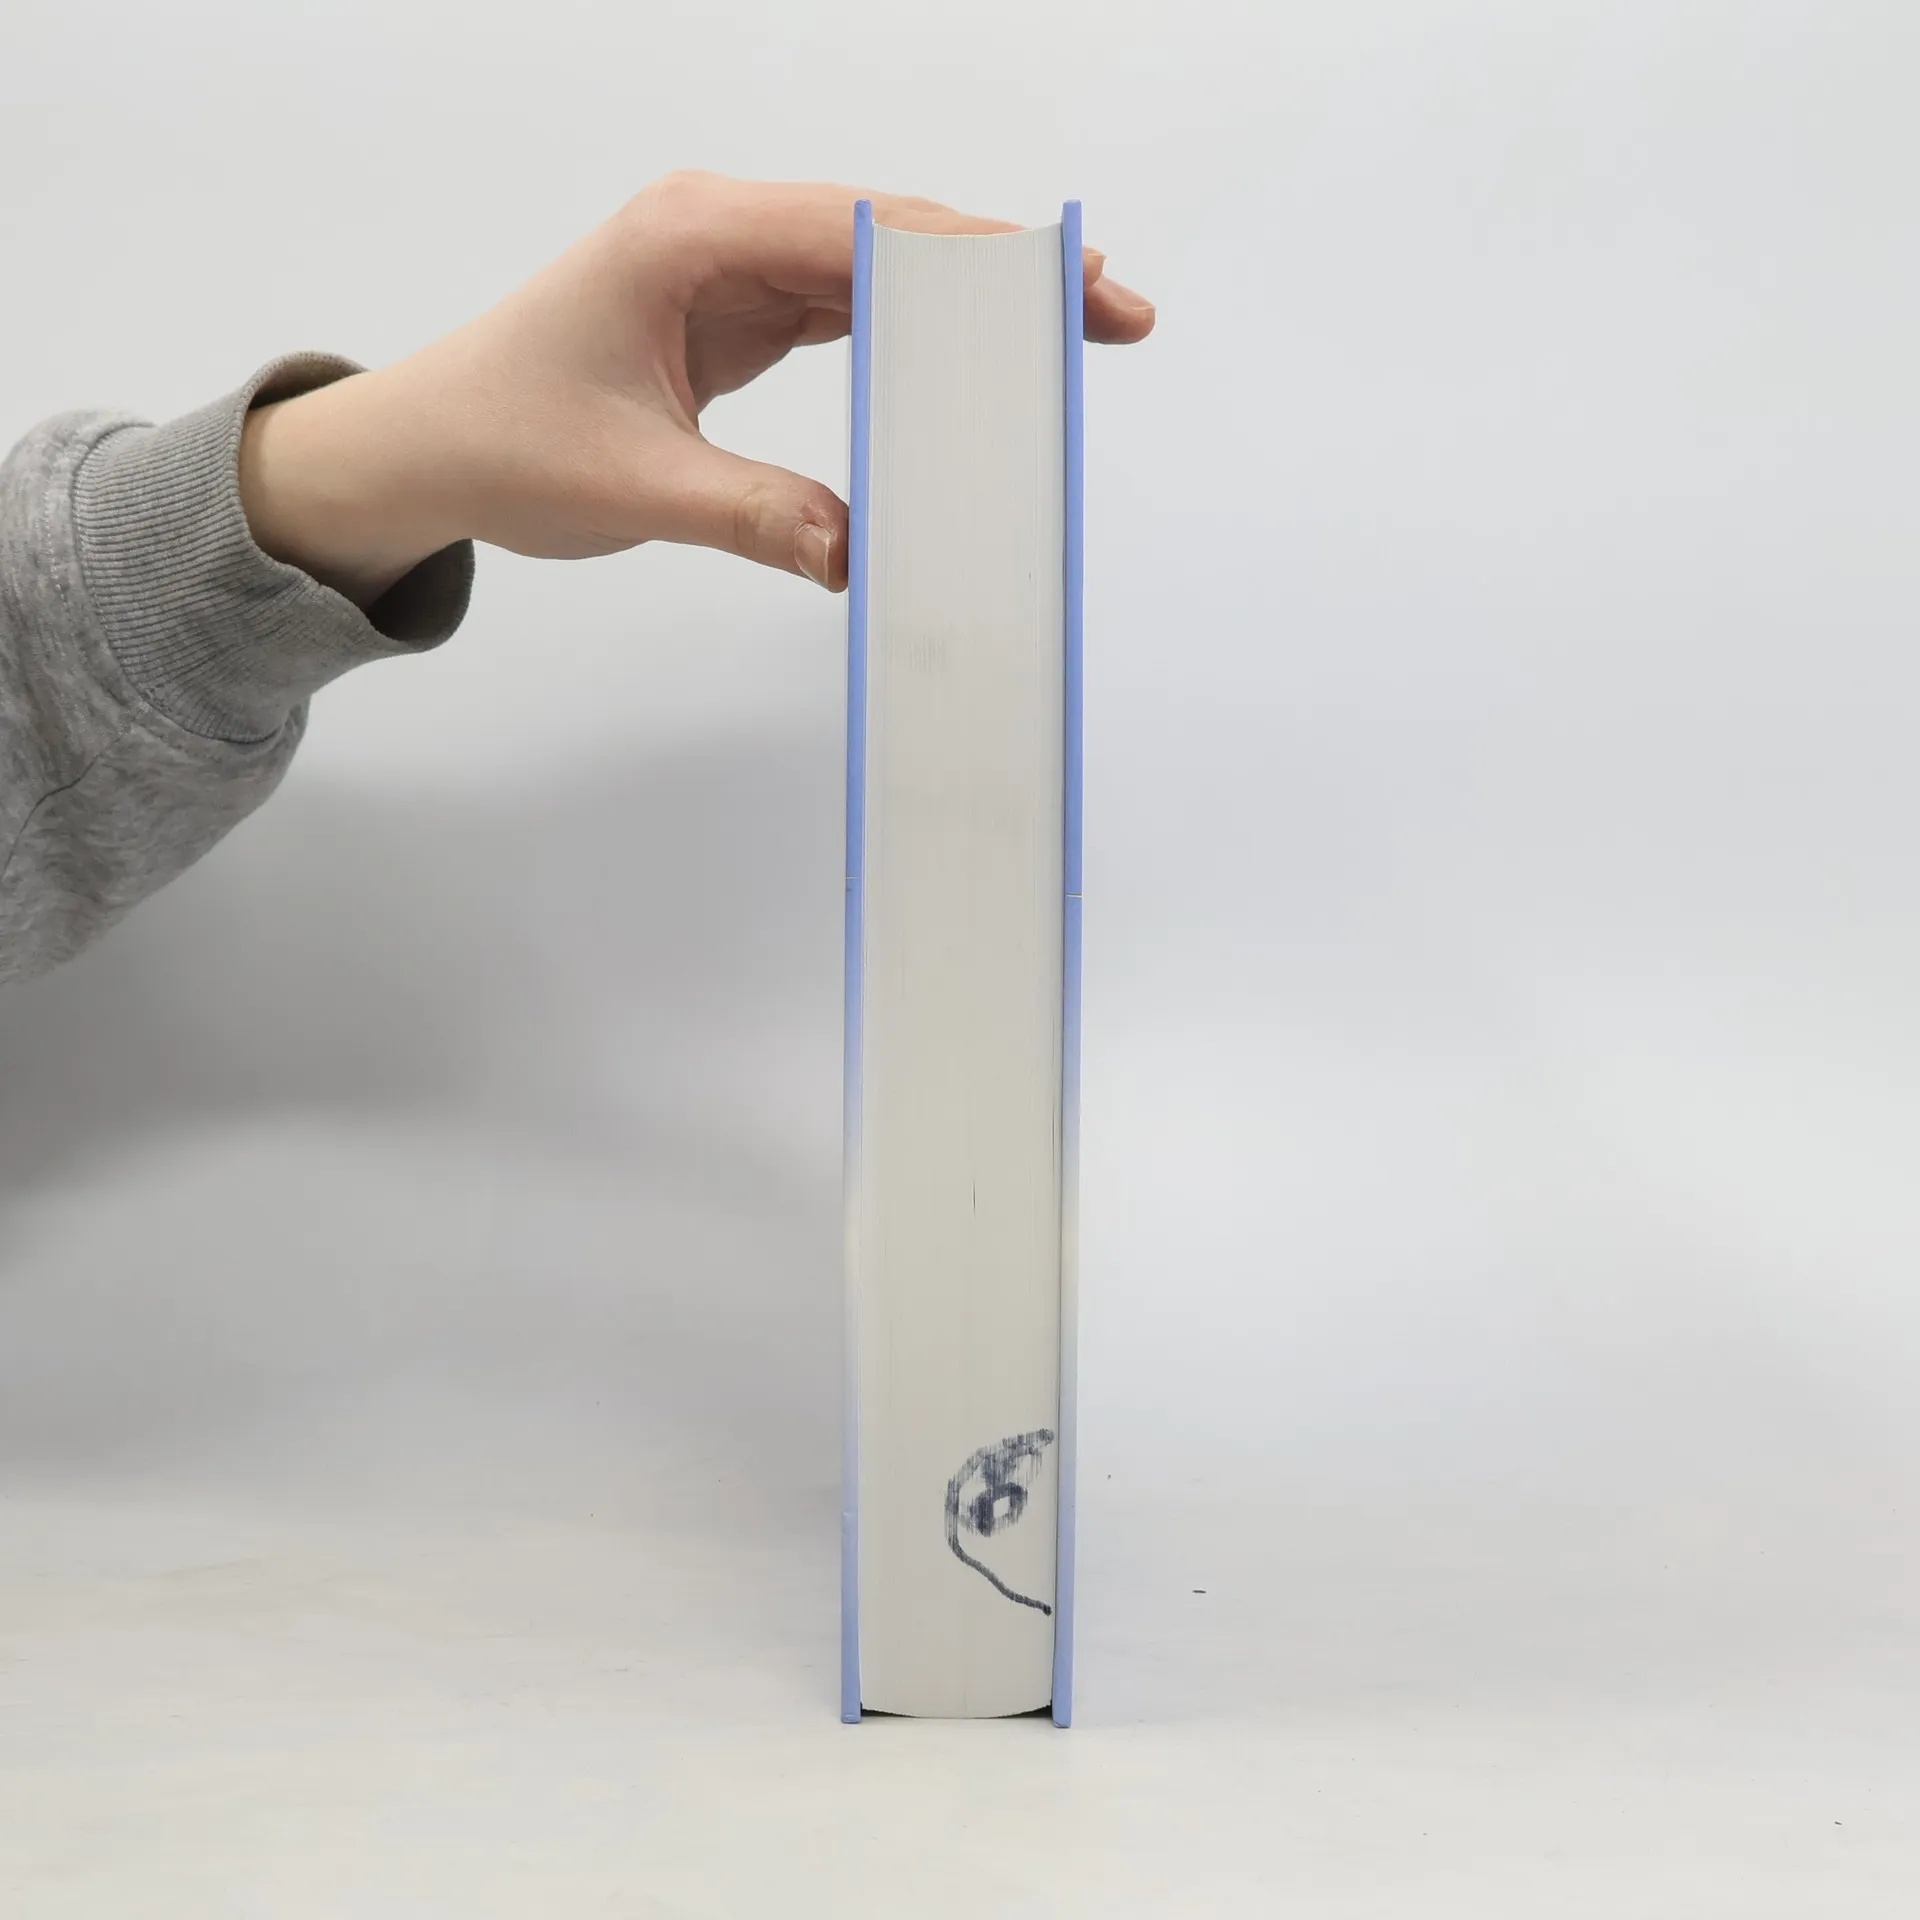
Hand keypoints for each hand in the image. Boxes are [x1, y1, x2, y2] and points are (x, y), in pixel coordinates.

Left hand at [238, 172, 1154, 607]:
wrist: (428, 446)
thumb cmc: (501, 440)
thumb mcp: (633, 488)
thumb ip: (755, 514)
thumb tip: (861, 556)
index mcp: (688, 235)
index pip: (860, 230)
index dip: (972, 256)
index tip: (1060, 279)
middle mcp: (715, 231)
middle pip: (889, 233)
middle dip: (998, 269)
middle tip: (1105, 304)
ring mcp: (729, 265)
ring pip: (878, 266)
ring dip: (968, 298)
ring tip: (1068, 326)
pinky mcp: (734, 310)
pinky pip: (846, 306)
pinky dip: (915, 329)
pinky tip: (975, 353)